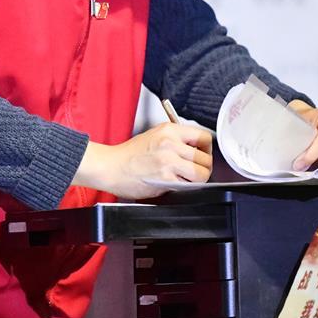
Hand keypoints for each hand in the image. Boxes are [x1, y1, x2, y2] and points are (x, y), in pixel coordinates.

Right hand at [72, 123, 212, 198]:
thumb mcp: (154, 136)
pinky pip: (188, 185)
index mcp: (169, 130)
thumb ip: (176, 140)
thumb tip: (195, 150)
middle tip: (195, 171)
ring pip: (202, 173)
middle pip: (206, 157)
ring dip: (197, 180)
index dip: (206, 150)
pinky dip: (185, 187)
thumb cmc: (129, 155)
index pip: (204, 137)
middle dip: (203, 167)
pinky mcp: (165, 177)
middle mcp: (171, 142)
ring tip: (186, 179)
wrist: (111, 167)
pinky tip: (174, 183)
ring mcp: (169, 160)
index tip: (202, 155)